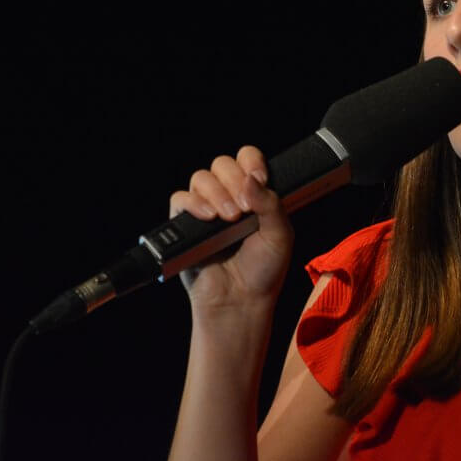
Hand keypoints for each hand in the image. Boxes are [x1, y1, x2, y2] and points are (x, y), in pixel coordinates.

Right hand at [169, 146, 293, 315]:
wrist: (241, 301)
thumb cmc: (264, 270)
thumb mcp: (280, 234)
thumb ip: (270, 203)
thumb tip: (250, 179)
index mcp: (254, 194)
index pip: (248, 158)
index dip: (252, 162)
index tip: (260, 179)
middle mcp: (229, 196)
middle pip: (222, 164)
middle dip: (234, 180)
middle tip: (244, 208)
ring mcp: (206, 209)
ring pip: (201, 178)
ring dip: (216, 193)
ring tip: (229, 218)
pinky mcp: (185, 225)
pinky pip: (180, 199)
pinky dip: (194, 203)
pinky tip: (209, 217)